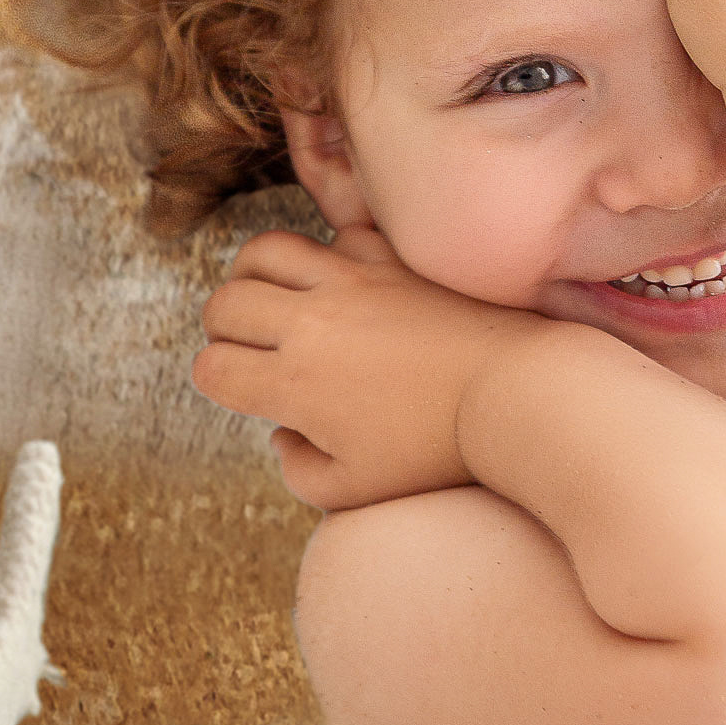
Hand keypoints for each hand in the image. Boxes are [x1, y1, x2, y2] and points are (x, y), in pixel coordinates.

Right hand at [191, 224, 558, 511]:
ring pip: (265, 250)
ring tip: (276, 297)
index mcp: (295, 383)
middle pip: (224, 302)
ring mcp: (352, 281)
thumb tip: (283, 433)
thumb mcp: (355, 489)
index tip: (245, 391)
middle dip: (223, 327)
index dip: (217, 382)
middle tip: (251, 344)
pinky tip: (346, 281)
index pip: (211, 368)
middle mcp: (312, 323)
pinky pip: (339, 235)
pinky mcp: (392, 259)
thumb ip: (299, 469)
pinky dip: (331, 253)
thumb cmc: (438, 450)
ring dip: (256, 274)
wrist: (514, 392)